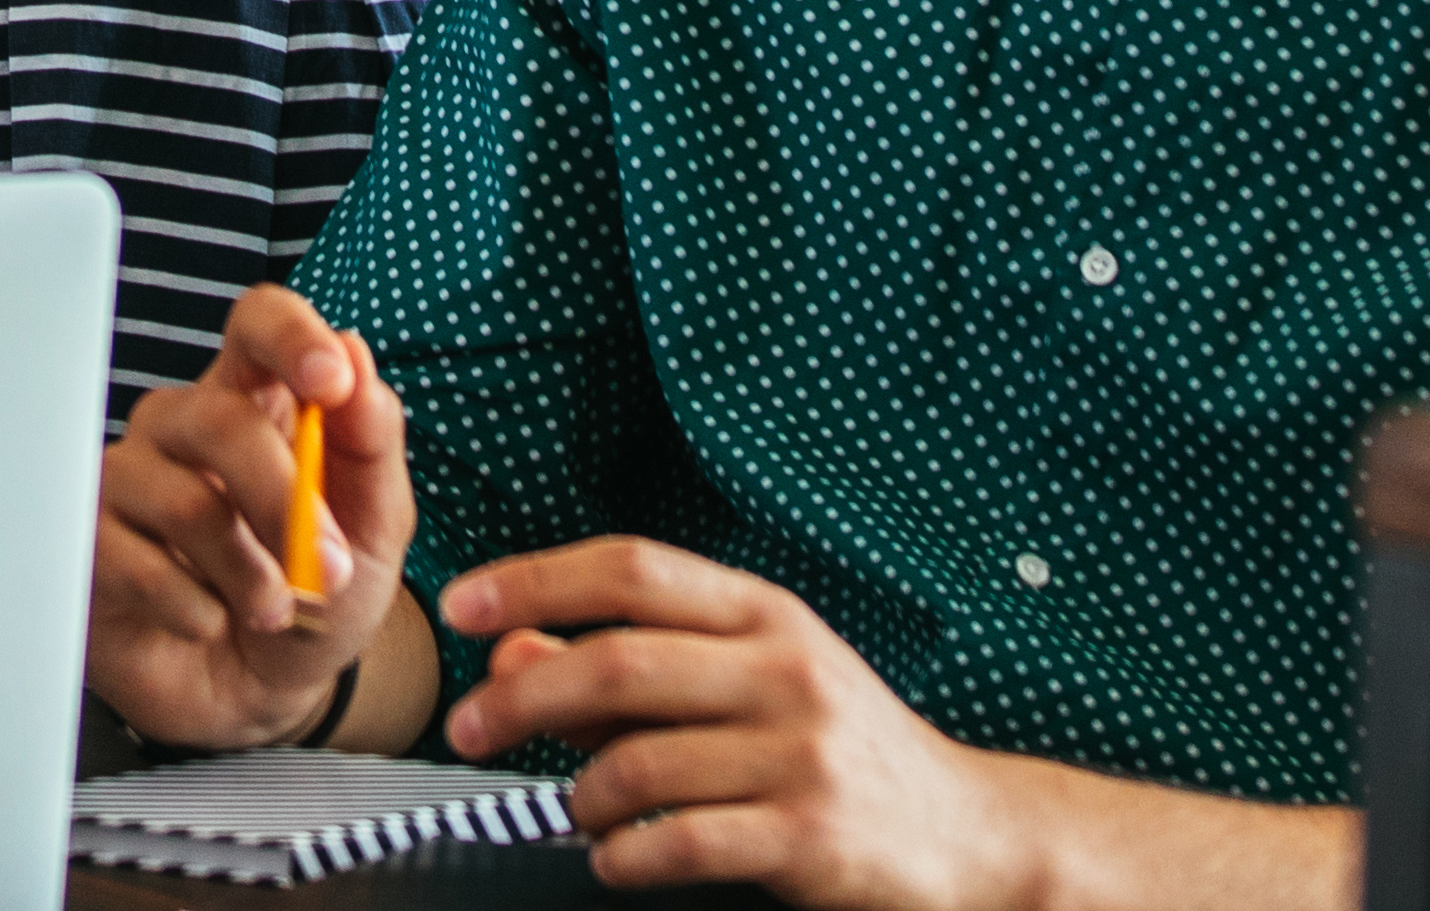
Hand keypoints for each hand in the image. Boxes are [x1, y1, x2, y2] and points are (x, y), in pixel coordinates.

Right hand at [87, 284, 411, 750]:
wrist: (259, 696)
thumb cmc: (315, 598)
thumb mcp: (373, 530)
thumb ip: (371, 443)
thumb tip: (355, 354)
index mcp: (257, 401)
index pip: (257, 324)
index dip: (290, 336)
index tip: (330, 380)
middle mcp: (183, 426)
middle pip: (222, 419)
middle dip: (287, 501)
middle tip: (327, 570)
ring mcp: (127, 481)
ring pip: (185, 501)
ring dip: (250, 573)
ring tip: (273, 611)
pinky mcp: (88, 545)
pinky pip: (136, 563)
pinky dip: (196, 608)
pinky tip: (207, 622)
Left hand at [442, 540, 1063, 908]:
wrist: (966, 833)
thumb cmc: (835, 751)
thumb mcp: (745, 687)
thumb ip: (628, 672)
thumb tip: (510, 648)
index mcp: (765, 614)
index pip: (633, 569)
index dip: (535, 578)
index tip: (462, 603)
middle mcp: (785, 669)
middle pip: (618, 663)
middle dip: (520, 697)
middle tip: (466, 729)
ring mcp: (801, 752)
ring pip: (637, 764)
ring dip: (577, 797)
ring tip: (576, 815)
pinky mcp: (810, 834)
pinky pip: (677, 841)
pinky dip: (622, 856)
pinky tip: (617, 859)